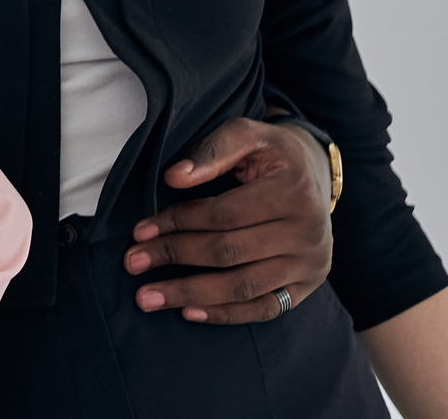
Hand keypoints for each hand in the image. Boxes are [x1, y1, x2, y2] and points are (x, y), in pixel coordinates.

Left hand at [125, 116, 331, 322]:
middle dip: (174, 257)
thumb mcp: (246, 134)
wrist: (316, 174)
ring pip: (244, 287)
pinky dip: (226, 314)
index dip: (178, 222)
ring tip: (148, 297)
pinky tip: (189, 312)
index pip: (223, 215)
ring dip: (191, 294)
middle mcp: (308, 232)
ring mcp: (310, 263)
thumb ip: (211, 151)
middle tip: (131, 263)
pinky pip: (265, 308)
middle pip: (229, 252)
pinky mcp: (309, 285)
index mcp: (292, 191)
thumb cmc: (271, 152)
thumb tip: (173, 177)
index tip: (139, 231)